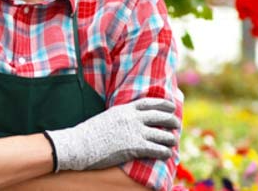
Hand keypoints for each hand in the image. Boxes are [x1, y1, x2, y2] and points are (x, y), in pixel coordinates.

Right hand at [45, 98, 179, 170]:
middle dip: (171, 120)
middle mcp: (132, 118)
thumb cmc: (89, 134)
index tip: (171, 105)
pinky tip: (167, 154)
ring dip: (170, 138)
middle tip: (176, 124)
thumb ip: (120, 117)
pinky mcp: (135, 147)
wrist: (80, 144)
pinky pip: (157, 149)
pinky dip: (165, 152)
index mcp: (124, 109)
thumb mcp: (106, 117)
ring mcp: (135, 132)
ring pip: (162, 134)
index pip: (149, 103)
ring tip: (173, 141)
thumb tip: (128, 120)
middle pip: (160, 116)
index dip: (163, 104)